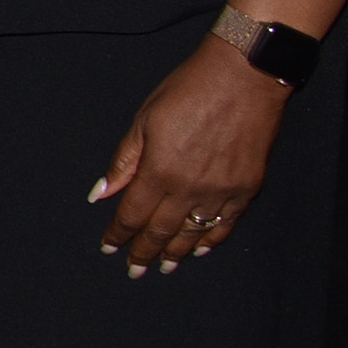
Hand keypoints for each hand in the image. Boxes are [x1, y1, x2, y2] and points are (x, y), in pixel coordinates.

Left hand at [89, 37, 286, 275]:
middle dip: (144, 252)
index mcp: (160, 171)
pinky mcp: (247, 189)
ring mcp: (221, 192)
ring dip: (177, 252)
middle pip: (161, 231)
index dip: (119, 234)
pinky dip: (211, 240)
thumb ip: (124, 162)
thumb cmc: (189, 91)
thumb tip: (101, 193)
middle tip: (134, 269)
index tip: (109, 248)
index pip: (132, 214)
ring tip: (165, 266)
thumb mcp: (145, 120)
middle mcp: (190, 189)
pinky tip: (200, 249)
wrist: (244, 77)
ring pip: (193, 234)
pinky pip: (226, 225)